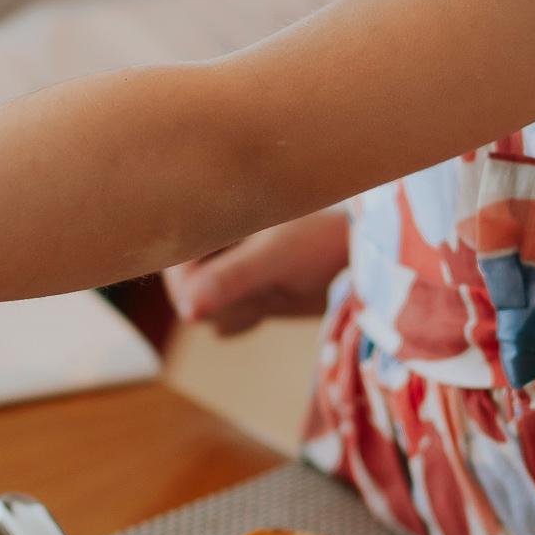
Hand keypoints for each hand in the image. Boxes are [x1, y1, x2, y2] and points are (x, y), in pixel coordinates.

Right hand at [164, 208, 348, 338]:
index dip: (187, 287)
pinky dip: (247, 317)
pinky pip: (224, 320)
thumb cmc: (323, 242)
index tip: (212, 302)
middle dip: (222, 300)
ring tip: (274, 289)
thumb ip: (231, 279)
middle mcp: (213, 240)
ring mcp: (227, 267)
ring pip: (206, 309)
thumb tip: (188, 311)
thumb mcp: (276, 258)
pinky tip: (271, 301)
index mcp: (212, 214)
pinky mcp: (241, 290)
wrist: (362, 257)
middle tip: (261, 289)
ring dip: (239, 309)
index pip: (172, 261)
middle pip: (187, 291)